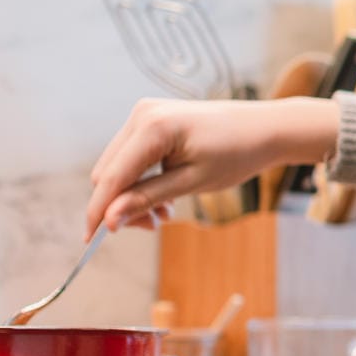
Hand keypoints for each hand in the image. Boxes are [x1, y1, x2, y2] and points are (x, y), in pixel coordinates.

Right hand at [84, 97, 337, 239]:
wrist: (264, 128)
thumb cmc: (236, 153)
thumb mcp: (191, 183)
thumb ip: (147, 199)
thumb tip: (109, 220)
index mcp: (153, 126)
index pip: (111, 177)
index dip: (98, 210)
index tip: (91, 241)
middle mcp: (142, 114)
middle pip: (108, 172)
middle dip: (121, 205)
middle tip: (153, 225)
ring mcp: (145, 114)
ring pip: (117, 167)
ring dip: (132, 195)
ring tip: (164, 214)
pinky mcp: (151, 120)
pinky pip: (131, 157)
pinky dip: (140, 181)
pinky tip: (164, 198)